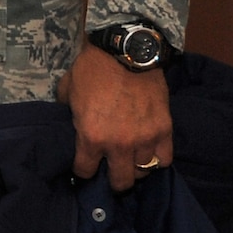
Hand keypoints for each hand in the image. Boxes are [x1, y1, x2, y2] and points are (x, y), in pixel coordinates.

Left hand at [57, 45, 173, 190]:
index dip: (83, 169)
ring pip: (143, 171)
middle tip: (112, 171)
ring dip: (136, 166)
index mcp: (91, 137)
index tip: (85, 165)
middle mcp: (119, 145)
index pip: (86, 170)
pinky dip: (157, 158)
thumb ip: (67, 110)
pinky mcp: (164, 130)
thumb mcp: (69, 89)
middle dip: (114, 180)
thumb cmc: (92, 68)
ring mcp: (144, 139)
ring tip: (132, 158)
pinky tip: (150, 151)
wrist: (125, 50)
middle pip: (120, 181)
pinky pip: (165, 159)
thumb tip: (68, 119)